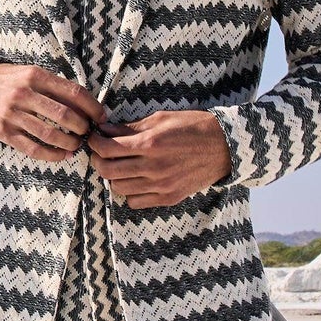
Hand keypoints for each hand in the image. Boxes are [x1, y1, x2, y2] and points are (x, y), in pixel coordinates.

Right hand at [0, 62, 106, 162]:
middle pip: (65, 115)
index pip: (73, 92)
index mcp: (35, 75)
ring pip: (51, 134)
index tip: (101, 116)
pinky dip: (52, 155)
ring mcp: (12, 114)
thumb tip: (86, 104)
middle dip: (84, 127)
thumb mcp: (30, 72)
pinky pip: (33, 148)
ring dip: (71, 143)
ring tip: (78, 145)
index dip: (93, 107)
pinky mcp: (4, 132)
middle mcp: (23, 94)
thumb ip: (54, 85)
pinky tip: (63, 155)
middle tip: (89, 132)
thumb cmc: (9, 80)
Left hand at [85, 108, 232, 209]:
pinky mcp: (169, 198)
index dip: (94, 143)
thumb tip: (105, 130)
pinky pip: (135, 202)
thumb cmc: (193, 127)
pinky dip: (129, 192)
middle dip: (97, 160)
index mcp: (150, 145)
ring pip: (119, 188)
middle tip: (100, 152)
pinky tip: (135, 180)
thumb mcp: (161, 119)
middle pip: (107, 170)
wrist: (225, 147)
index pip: (107, 149)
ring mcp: (161, 186)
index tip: (94, 139)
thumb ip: (131, 127)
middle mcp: (153, 168)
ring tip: (119, 165)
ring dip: (113, 176)